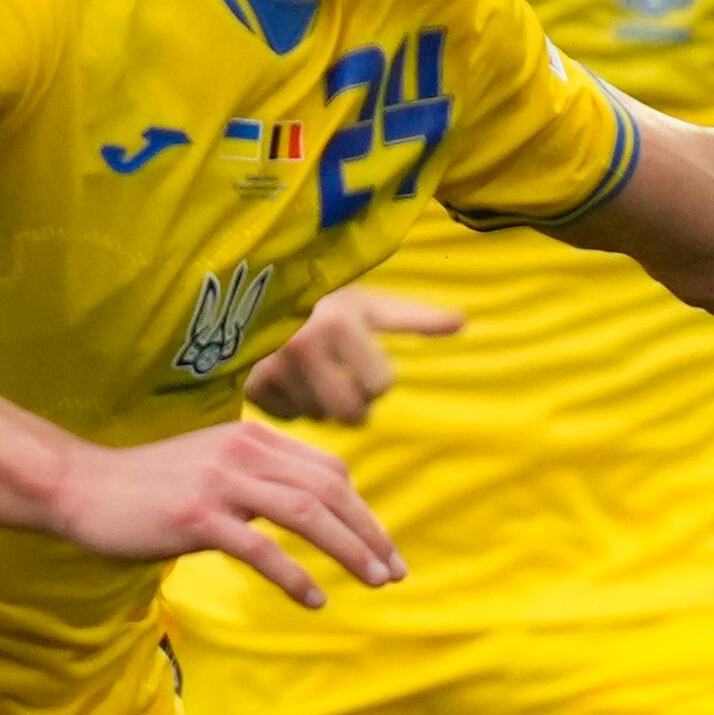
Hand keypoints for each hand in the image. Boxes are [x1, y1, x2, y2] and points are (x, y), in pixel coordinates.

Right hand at [46, 417, 401, 607]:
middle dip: (369, 533)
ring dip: (349, 551)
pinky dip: (295, 576)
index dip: (364, 511)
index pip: (329, 471)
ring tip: (375, 582)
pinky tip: (314, 599)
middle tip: (396, 571)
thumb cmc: (149, 486)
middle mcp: (242, 453)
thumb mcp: (213, 467)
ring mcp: (220, 483)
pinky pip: (261, 549)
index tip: (386, 546)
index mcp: (253, 439)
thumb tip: (312, 506)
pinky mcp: (196, 517)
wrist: (81, 488)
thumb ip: (259, 478)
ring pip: (307, 514)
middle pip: (329, 491)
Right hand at [244, 287, 456, 422]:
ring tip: (313, 373)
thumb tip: (463, 320)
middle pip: (351, 413)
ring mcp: (270, 366)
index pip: (379, 386)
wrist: (260, 297)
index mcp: (338, 323)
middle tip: (344, 380)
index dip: (378, 378)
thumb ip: (416, 317)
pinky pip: (289, 417)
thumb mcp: (371, 305)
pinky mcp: (250, 383)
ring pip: (319, 417)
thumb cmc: (327, 304)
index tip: (364, 359)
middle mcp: (301, 344)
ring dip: (324, 404)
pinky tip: (289, 381)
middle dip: (355, 403)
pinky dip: (294, 406)